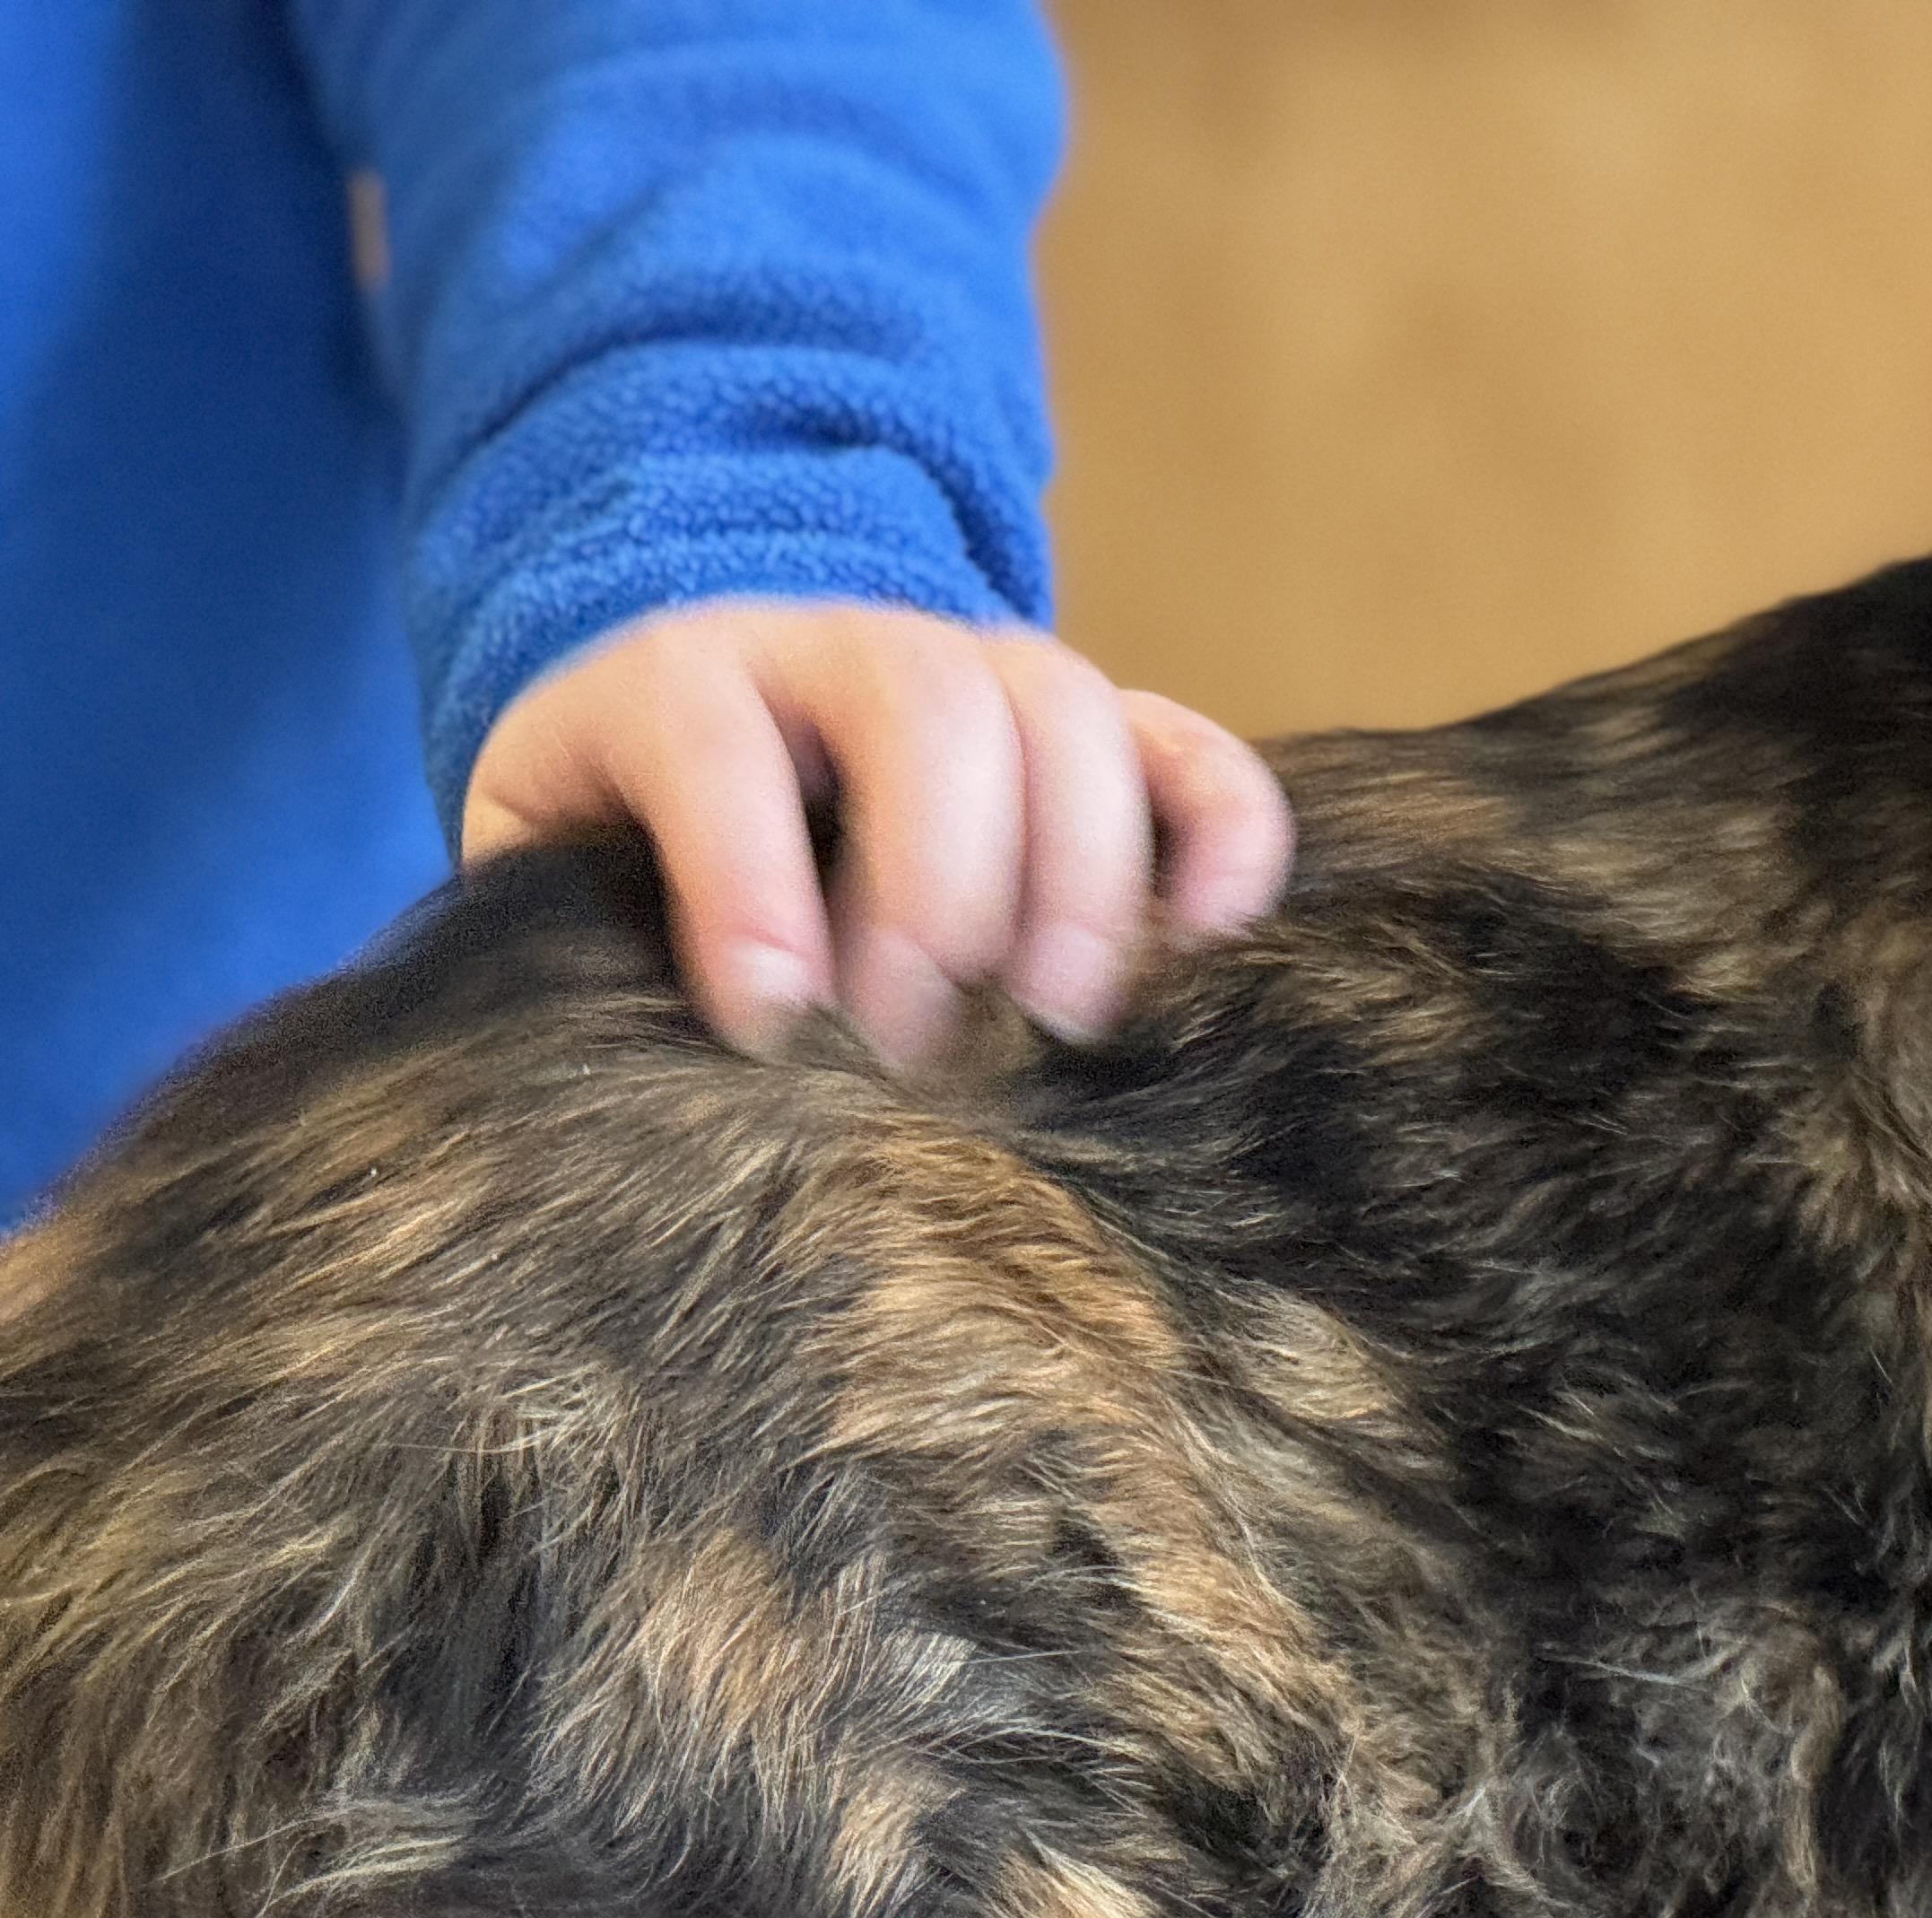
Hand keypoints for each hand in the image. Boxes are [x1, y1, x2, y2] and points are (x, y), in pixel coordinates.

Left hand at [462, 600, 1291, 1068]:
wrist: (715, 758)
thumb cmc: (626, 869)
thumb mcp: (556, 893)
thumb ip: (576, 958)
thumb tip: (616, 1103)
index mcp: (681, 679)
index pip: (714, 736)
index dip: (747, 881)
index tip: (766, 1028)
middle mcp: (848, 651)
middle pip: (931, 703)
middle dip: (939, 893)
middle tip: (918, 1050)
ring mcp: (995, 678)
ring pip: (1072, 713)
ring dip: (1077, 888)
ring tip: (1051, 1034)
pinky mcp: (1109, 741)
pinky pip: (1200, 760)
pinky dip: (1226, 849)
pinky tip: (1201, 954)